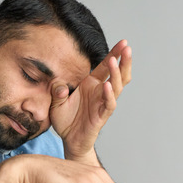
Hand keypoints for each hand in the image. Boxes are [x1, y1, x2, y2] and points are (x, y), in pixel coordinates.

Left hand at [49, 40, 132, 163]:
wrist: (68, 140)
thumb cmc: (65, 120)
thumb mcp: (55, 102)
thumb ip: (56, 92)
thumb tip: (58, 86)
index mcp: (91, 84)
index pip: (105, 66)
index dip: (114, 54)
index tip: (123, 42)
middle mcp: (99, 92)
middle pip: (117, 74)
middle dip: (123, 61)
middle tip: (127, 47)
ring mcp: (102, 103)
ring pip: (116, 87)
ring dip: (116, 74)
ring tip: (115, 61)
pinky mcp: (101, 116)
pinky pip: (109, 104)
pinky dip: (108, 95)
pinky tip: (106, 85)